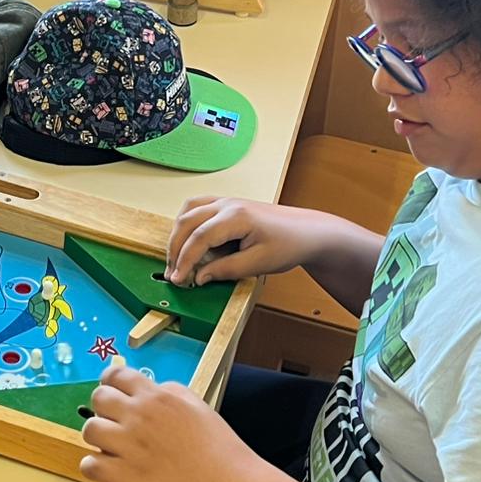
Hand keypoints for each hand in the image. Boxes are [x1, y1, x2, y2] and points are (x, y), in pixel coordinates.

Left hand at [80, 365, 258, 481]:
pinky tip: (110, 468)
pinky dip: (95, 467)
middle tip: (114, 422)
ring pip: (89, 430)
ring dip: (98, 437)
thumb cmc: (220, 448)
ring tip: (112, 447)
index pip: (115, 376)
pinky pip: (89, 465)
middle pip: (98, 399)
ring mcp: (129, 447)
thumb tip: (152, 390)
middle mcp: (139, 417)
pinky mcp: (124, 478)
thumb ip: (170, 392)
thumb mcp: (198, 405)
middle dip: (103, 408)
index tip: (110, 391)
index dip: (109, 383)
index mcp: (157, 397)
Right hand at [165, 196, 316, 285]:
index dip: (184, 260)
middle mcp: (227, 204)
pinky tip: (187, 241)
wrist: (308, 232)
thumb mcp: (258, 264)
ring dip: (177, 235)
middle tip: (173, 274)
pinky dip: (186, 225)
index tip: (178, 280)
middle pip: (187, 222)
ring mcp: (226, 201)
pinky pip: (197, 208)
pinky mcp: (227, 205)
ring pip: (188, 212)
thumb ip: (226, 270)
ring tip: (176, 259)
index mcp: (236, 216)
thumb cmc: (289, 244)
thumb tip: (199, 276)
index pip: (199, 238)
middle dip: (175, 249)